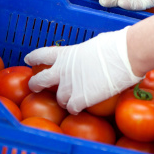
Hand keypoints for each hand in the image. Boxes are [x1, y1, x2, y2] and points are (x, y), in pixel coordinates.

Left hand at [24, 27, 141, 113]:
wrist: (125, 55)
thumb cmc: (115, 45)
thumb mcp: (94, 44)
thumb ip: (86, 53)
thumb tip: (91, 55)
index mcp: (66, 54)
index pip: (42, 54)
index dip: (34, 58)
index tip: (28, 59)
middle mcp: (63, 70)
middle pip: (41, 80)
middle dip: (35, 84)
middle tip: (34, 87)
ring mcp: (70, 86)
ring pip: (59, 99)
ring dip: (63, 100)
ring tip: (68, 101)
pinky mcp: (81, 99)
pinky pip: (72, 108)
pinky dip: (74, 109)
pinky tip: (78, 109)